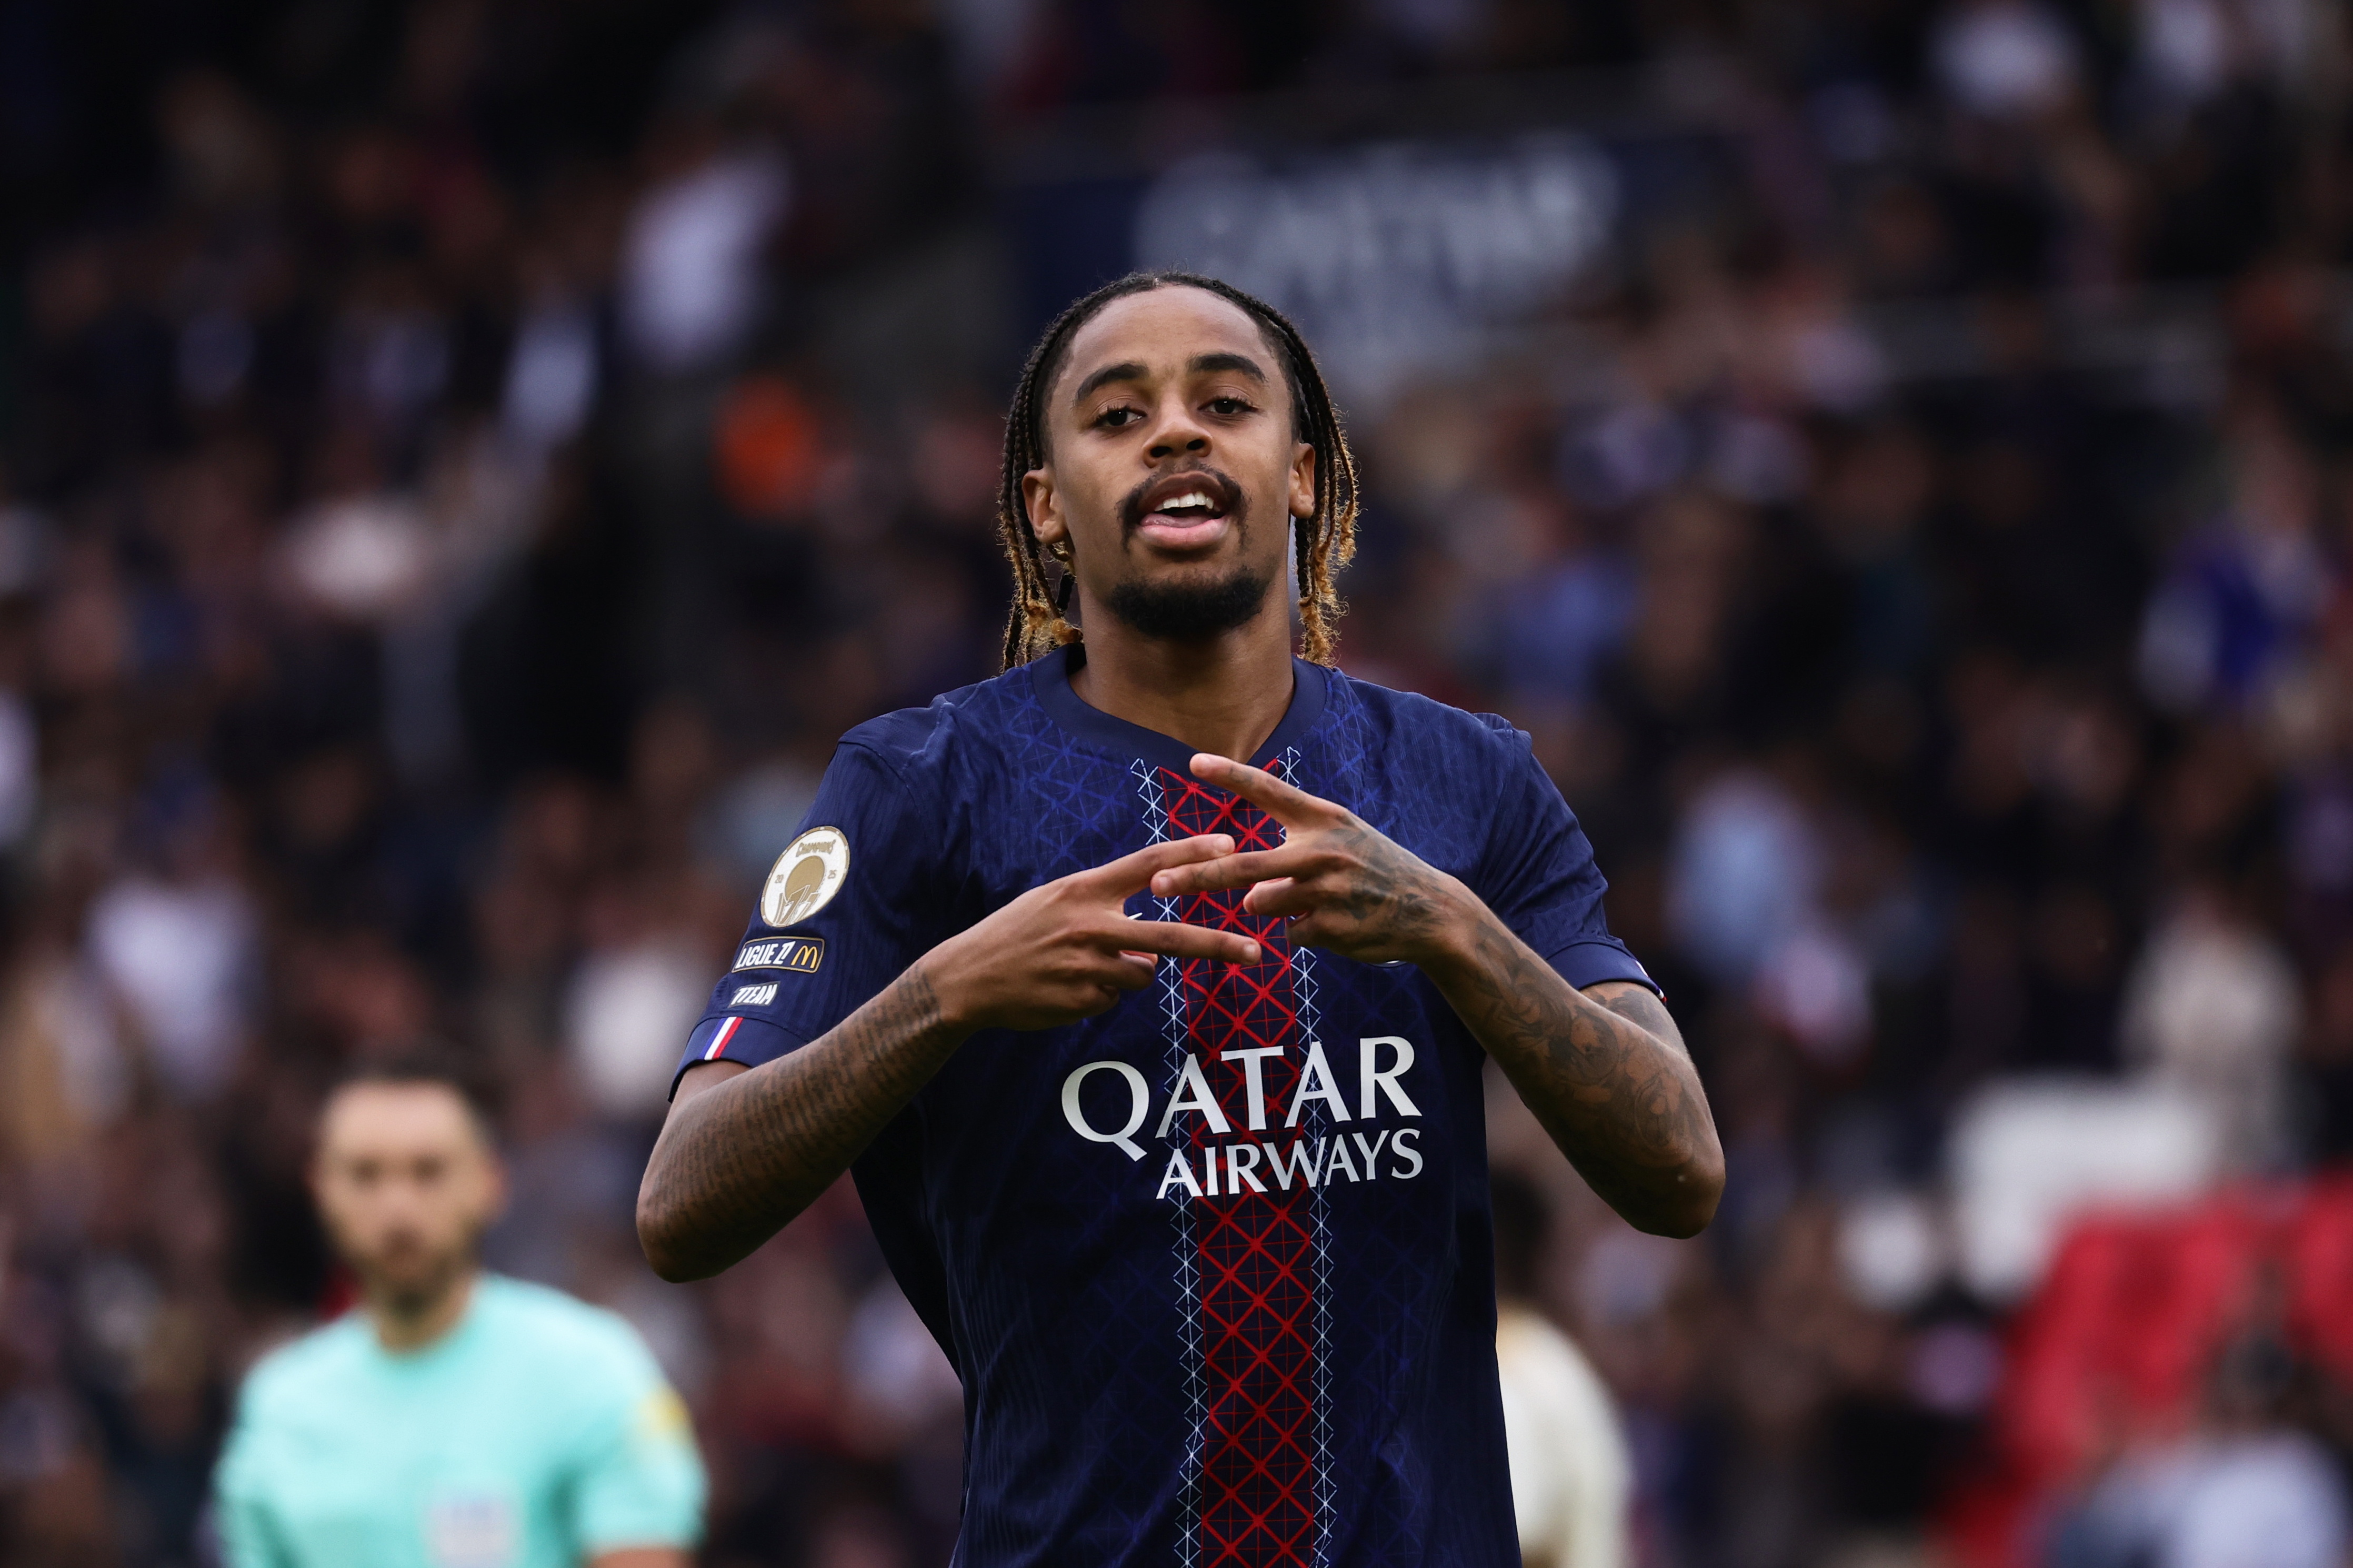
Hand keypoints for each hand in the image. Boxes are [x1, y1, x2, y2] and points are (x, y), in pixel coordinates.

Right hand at [927, 834, 1261, 1031]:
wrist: (968, 978)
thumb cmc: (1018, 934)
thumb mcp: (1055, 901)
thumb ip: (1104, 907)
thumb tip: (1151, 947)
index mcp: (1083, 889)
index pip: (1148, 864)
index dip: (1190, 854)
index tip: (1230, 847)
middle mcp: (1089, 925)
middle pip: (1168, 935)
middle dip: (1217, 944)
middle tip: (1254, 952)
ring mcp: (1086, 966)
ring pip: (1142, 973)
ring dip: (1128, 973)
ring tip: (1083, 966)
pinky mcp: (1081, 1000)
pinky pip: (1114, 997)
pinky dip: (1100, 994)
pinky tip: (1065, 987)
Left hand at [1145, 755, 1466, 966]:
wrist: (1430, 911)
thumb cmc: (1376, 870)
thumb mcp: (1344, 837)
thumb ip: (1296, 845)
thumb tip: (1247, 890)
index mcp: (1323, 818)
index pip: (1269, 790)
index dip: (1230, 775)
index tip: (1192, 761)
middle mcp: (1322, 849)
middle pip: (1243, 865)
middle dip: (1196, 877)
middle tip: (1159, 884)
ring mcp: (1326, 889)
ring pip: (1263, 903)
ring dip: (1274, 907)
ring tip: (1317, 902)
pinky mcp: (1331, 926)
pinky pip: (1291, 933)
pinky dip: (1303, 931)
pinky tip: (1337, 924)